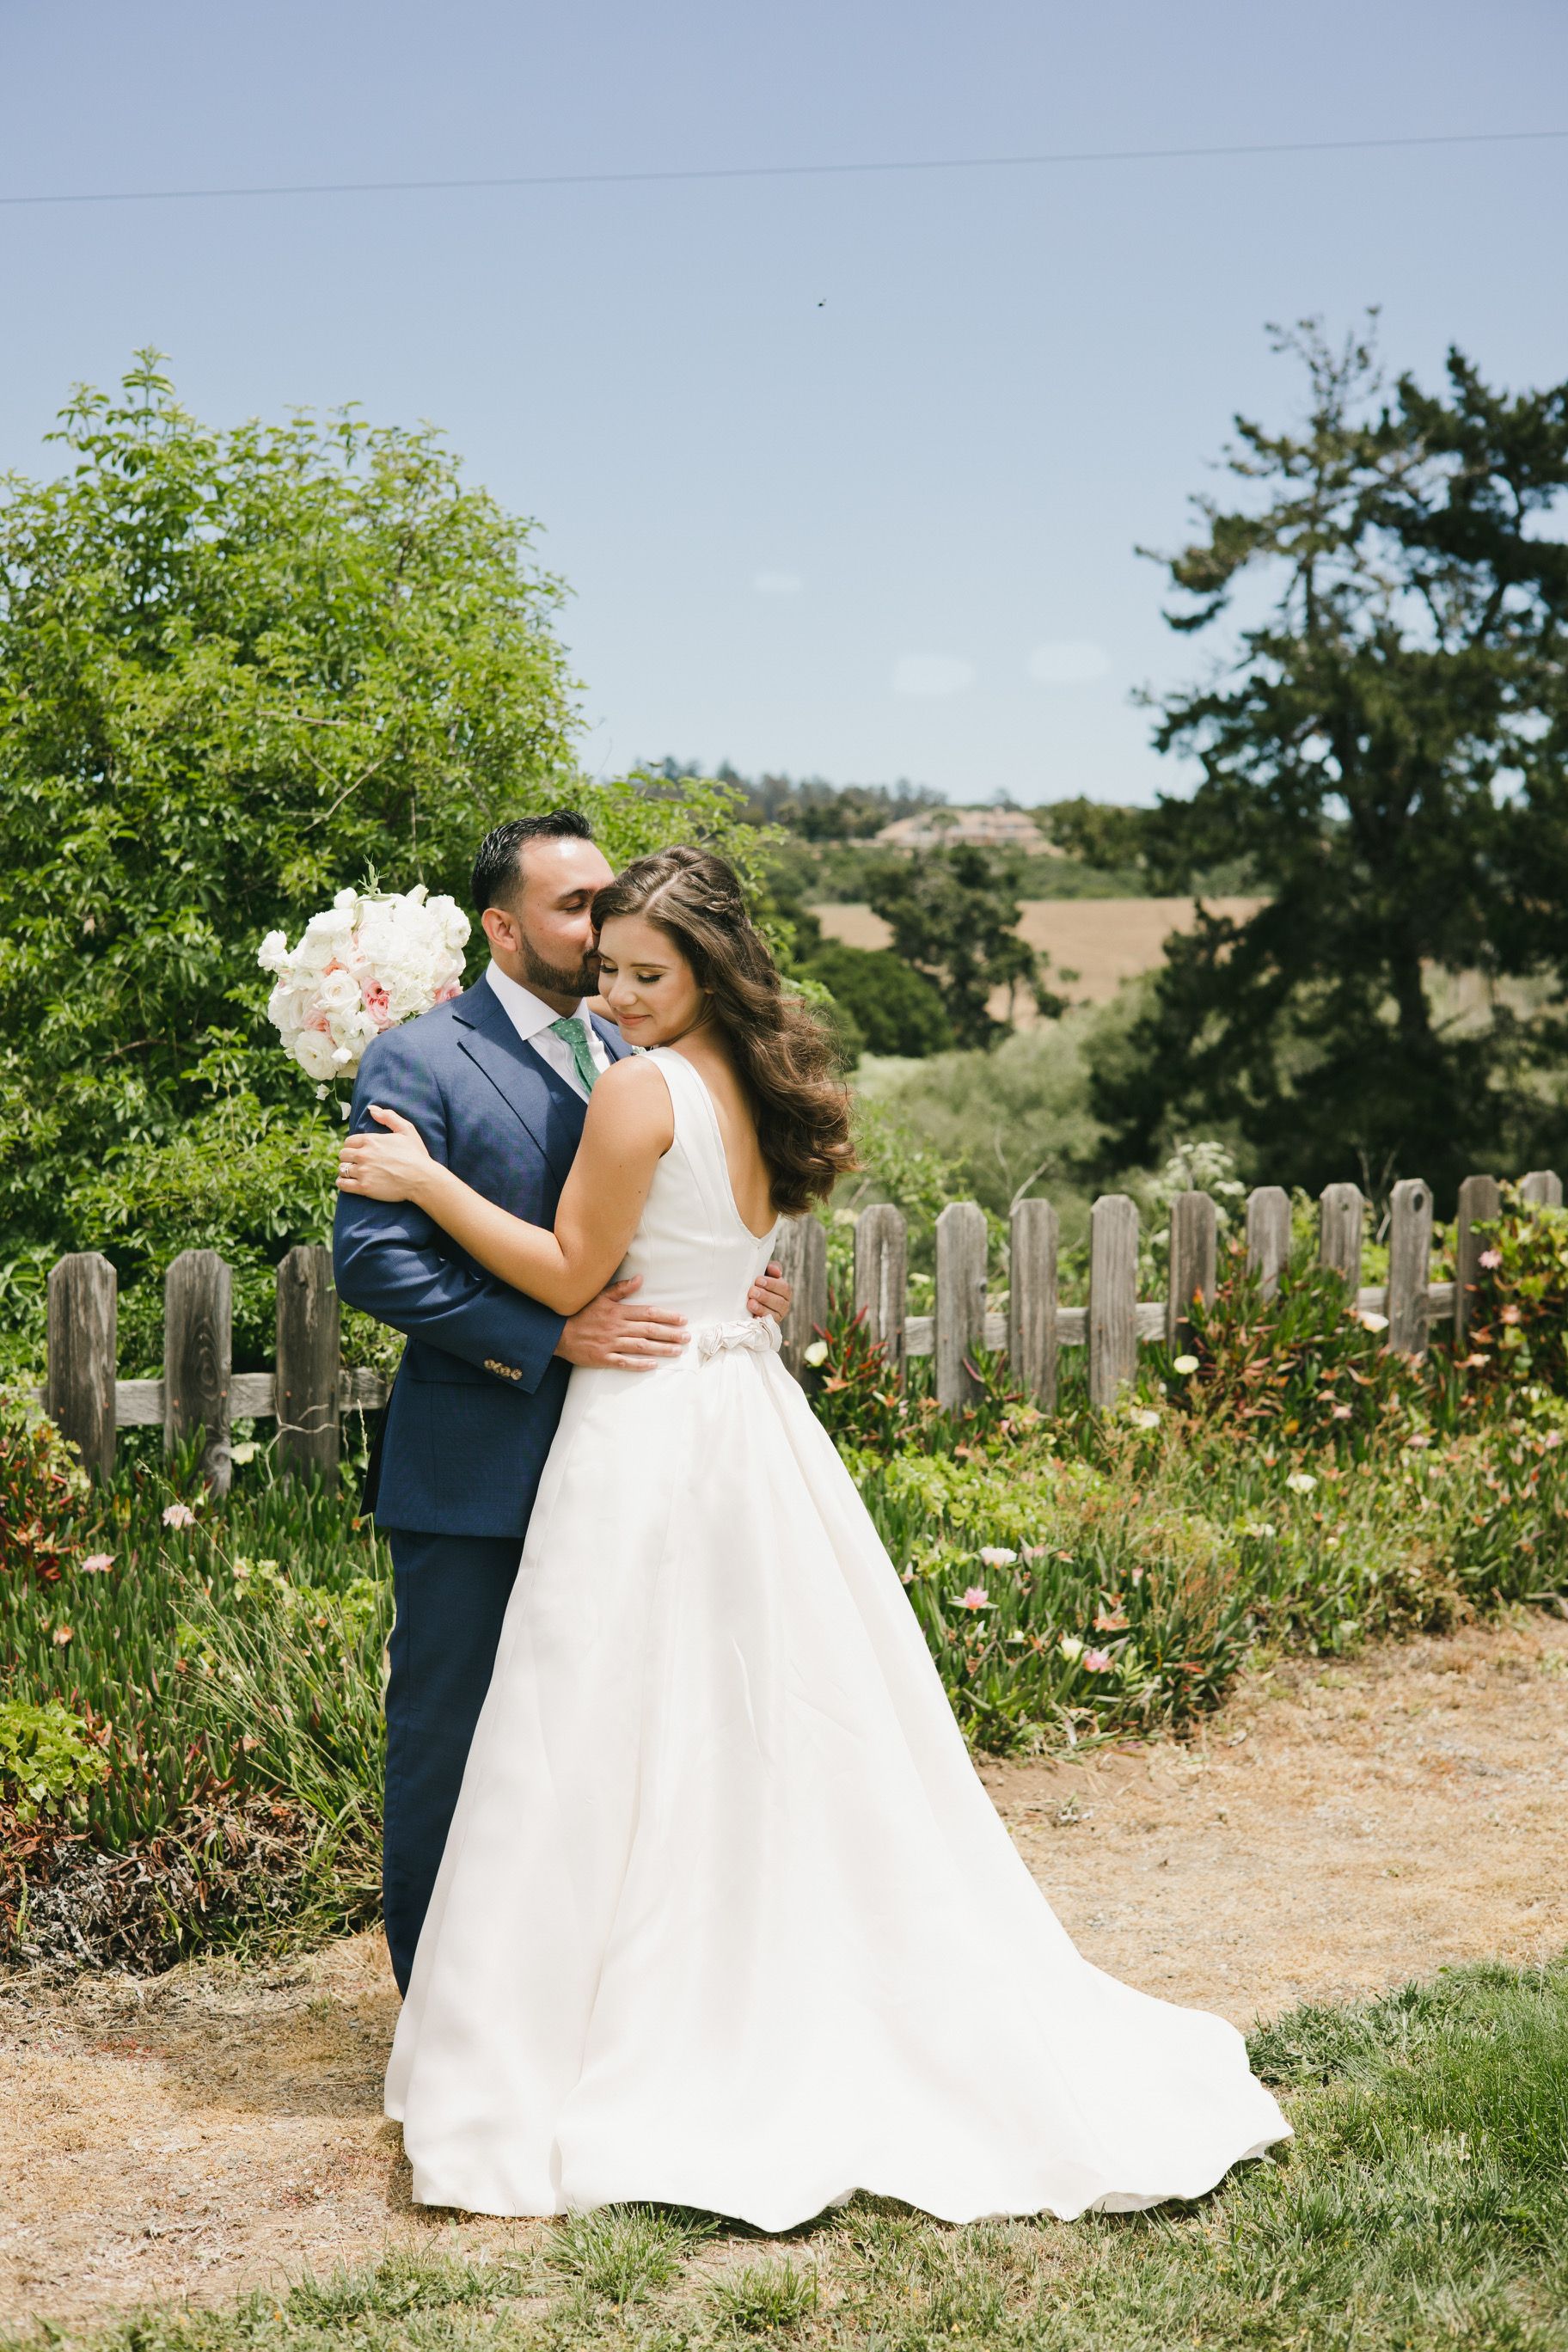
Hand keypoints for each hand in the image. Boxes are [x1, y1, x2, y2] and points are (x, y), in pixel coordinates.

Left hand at [337, 1105, 433, 1202]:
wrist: (423, 1179)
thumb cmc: (417, 1155)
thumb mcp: (407, 1130)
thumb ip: (388, 1117)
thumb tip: (371, 1109)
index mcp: (371, 1140)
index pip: (348, 1141)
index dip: (353, 1146)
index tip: (359, 1151)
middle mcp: (364, 1155)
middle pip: (343, 1154)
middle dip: (348, 1158)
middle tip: (356, 1163)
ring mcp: (363, 1172)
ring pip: (342, 1169)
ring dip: (346, 1171)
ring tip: (354, 1173)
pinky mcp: (364, 1188)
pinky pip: (342, 1184)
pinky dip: (342, 1183)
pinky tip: (348, 1183)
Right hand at [556, 1276, 688, 1370]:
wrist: (557, 1332)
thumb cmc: (580, 1313)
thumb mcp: (600, 1296)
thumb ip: (621, 1289)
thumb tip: (640, 1278)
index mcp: (618, 1312)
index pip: (648, 1313)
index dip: (667, 1316)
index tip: (682, 1320)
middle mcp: (616, 1327)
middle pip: (649, 1330)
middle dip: (670, 1333)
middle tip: (687, 1337)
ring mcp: (610, 1344)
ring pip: (640, 1346)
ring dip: (660, 1348)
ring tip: (677, 1351)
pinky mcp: (602, 1358)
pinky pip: (623, 1362)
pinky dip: (639, 1364)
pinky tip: (653, 1365)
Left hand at [748, 1261, 790, 1323]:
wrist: (746, 1299)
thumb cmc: (757, 1283)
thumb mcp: (765, 1274)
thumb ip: (771, 1269)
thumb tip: (776, 1270)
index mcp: (784, 1291)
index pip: (783, 1288)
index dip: (772, 1284)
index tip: (758, 1280)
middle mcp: (783, 1305)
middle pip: (779, 1302)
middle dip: (765, 1296)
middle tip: (752, 1291)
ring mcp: (776, 1317)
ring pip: (773, 1314)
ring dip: (761, 1308)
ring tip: (750, 1303)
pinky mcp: (768, 1326)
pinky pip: (766, 1325)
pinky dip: (759, 1321)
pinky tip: (753, 1317)